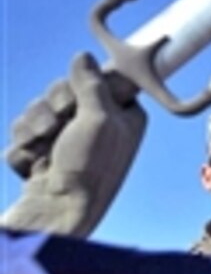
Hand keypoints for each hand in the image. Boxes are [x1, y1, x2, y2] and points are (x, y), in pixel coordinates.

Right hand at [2, 53, 146, 236]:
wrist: (54, 218)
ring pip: (38, 110)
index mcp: (125, 116)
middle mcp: (100, 127)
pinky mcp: (43, 156)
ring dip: (34, 127)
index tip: (80, 100)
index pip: (101, 78)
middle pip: (65, 89)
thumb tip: (82, 55)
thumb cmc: (88, 169)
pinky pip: (23, 134)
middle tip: (60, 127)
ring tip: (42, 149)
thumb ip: (91, 83)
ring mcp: (69, 142)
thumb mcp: (99, 118)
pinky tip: (32, 167)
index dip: (84, 84)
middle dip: (54, 106)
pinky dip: (23, 148)